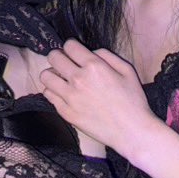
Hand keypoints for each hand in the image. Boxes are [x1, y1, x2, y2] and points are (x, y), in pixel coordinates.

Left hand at [39, 38, 158, 153]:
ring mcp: (70, 97)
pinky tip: (65, 94)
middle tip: (67, 64)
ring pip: (45, 76)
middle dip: (59, 56)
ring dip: (53, 74)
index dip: (71, 46)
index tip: (75, 52)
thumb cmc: (133, 101)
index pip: (69, 45)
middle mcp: (78, 79)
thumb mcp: (127, 70)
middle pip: (53, 57)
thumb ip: (106, 55)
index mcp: (94, 66)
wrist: (131, 131)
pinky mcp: (66, 113)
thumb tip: (89, 52)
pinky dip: (54, 91)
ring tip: (63, 79)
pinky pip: (48, 94)